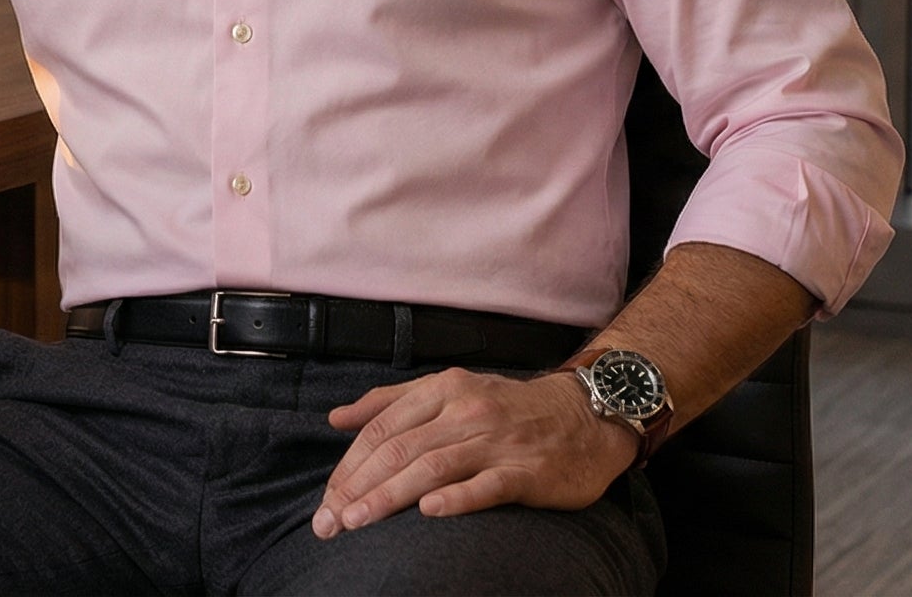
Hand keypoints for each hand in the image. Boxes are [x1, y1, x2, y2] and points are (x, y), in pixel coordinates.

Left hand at [311, 367, 638, 537]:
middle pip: (399, 449)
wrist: (586, 415)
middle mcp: (465, 412)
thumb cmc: (510, 408)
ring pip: (432, 467)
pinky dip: (457, 497)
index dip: (349, 465)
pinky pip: (487, 485)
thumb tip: (336, 417)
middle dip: (357, 487)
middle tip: (328, 522)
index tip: (326, 499)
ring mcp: (496, 441)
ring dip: (388, 496)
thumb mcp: (450, 390)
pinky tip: (429, 512)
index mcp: (443, 390)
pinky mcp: (526, 472)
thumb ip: (391, 402)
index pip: (382, 427)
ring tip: (357, 522)